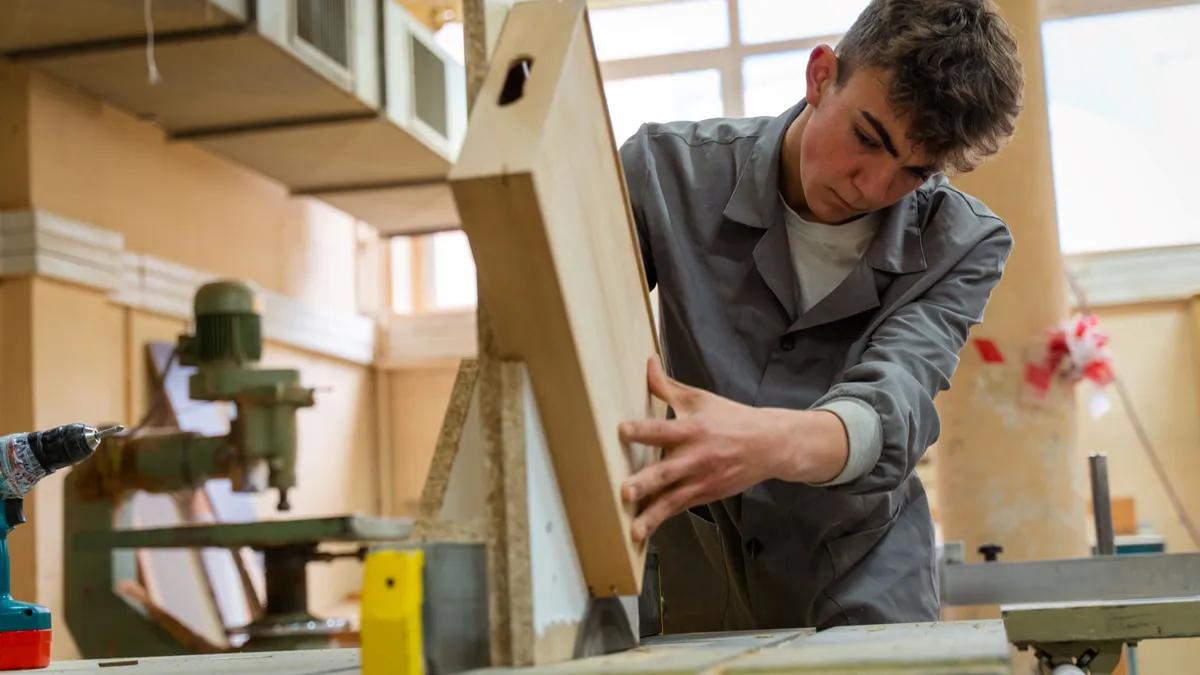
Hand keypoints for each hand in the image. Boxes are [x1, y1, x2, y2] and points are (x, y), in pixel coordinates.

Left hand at [618, 355, 842, 543]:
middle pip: (667, 471)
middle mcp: (696, 457)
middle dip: (646, 483)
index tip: (622, 430)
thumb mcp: (700, 399)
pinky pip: (678, 509)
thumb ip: (667, 387)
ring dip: (652, 516)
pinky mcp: (704, 496)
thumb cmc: (731, 419)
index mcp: (693, 429)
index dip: (642, 429)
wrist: (770, 446)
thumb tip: (648, 361)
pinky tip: (642, 531)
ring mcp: (701, 481)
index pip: (663, 429)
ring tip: (633, 531)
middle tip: (625, 491)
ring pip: (672, 501)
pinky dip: (662, 519)